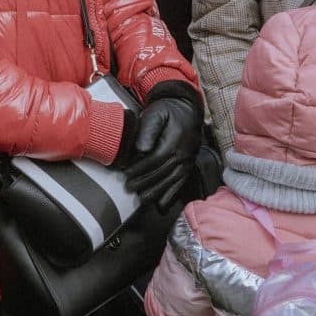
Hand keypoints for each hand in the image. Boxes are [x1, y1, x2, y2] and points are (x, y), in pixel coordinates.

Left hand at [124, 86, 202, 209]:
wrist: (186, 109)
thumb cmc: (167, 111)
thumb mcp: (156, 114)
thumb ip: (148, 130)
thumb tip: (141, 149)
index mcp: (174, 142)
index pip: (155, 159)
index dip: (140, 168)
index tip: (127, 174)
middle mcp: (183, 154)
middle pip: (162, 173)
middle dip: (145, 182)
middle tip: (129, 188)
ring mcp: (187, 161)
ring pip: (171, 181)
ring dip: (156, 192)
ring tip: (142, 200)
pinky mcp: (188, 165)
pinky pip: (181, 183)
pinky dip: (171, 195)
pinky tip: (162, 205)